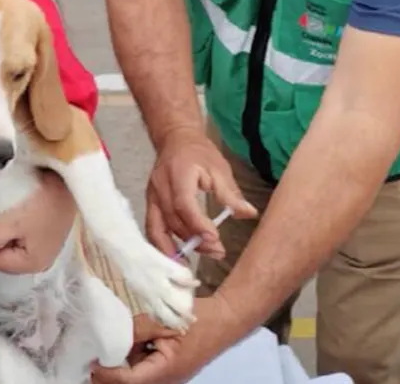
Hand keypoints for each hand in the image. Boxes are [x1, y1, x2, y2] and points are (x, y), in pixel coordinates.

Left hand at [0, 169, 76, 272]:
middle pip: (5, 257)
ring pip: (14, 247)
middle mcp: (42, 263)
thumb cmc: (38, 203)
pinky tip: (17, 215)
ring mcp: (48, 250)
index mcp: (31, 264)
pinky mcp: (50, 236)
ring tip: (4, 216)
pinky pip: (25, 239)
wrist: (65, 181)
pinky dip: (17, 229)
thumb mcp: (9, 223)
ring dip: (6, 234)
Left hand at [93, 297, 234, 383]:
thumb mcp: (164, 321)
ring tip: (105, 350)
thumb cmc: (198, 319)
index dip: (107, 373)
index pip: (129, 381)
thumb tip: (112, 336)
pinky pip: (144, 371)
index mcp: (166, 371)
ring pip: (136, 378)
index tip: (91, 362)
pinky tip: (127, 345)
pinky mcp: (168, 370)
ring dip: (121, 367)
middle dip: (110, 375)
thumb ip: (138, 329)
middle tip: (91, 359)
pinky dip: (133, 361)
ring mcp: (168, 377)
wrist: (225, 319)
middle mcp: (167, 380)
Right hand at [145, 127, 256, 257]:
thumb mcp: (219, 168)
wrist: (175, 139)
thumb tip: (249, 213)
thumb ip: (230, 193)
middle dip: (194, 240)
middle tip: (217, 252)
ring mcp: (151, 197)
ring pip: (159, 229)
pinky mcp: (150, 204)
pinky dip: (163, 246)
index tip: (215, 239)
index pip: (184, 204)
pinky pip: (152, 229)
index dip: (197, 224)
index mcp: (178, 175)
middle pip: (173, 220)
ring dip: (178, 248)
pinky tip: (177, 258)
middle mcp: (160, 187)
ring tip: (198, 261)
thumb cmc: (199, 153)